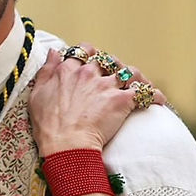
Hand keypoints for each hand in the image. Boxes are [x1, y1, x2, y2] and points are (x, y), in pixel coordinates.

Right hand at [29, 48, 164, 155]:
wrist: (66, 144)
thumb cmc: (48, 125)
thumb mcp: (37, 94)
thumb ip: (46, 70)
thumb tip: (53, 52)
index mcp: (68, 70)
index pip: (84, 50)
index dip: (91, 53)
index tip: (94, 58)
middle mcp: (89, 73)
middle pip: (108, 60)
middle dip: (114, 65)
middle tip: (117, 74)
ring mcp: (106, 86)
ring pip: (128, 72)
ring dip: (135, 76)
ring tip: (139, 84)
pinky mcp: (121, 100)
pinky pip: (143, 92)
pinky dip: (153, 95)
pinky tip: (158, 100)